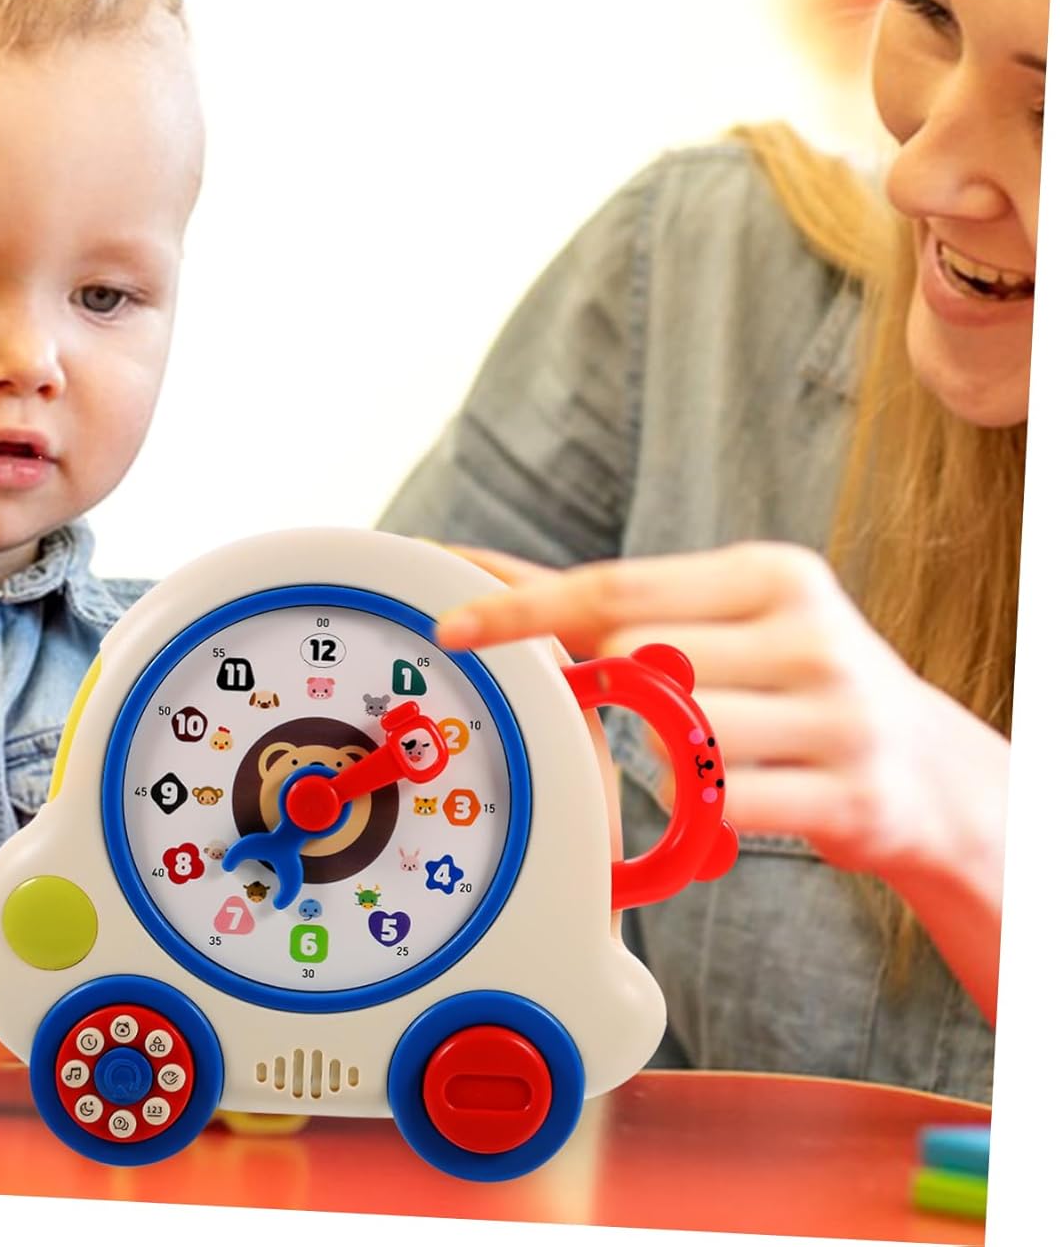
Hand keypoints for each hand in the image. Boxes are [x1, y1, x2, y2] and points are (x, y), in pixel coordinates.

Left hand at [437, 541, 1006, 881]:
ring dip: (663, 756)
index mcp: (772, 574)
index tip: (455, 625)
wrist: (930, 773)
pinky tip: (726, 800)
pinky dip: (701, 811)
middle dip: (608, 692)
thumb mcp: (731, 620)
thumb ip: (620, 605)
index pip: (616, 586)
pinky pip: (722, 805)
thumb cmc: (798, 685)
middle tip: (619, 709)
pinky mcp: (852, 794)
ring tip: (700, 755)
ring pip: (677, 735)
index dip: (523, 609)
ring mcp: (839, 714)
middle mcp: (810, 632)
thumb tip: (491, 576)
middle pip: (637, 659)